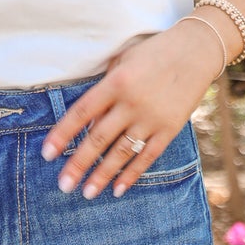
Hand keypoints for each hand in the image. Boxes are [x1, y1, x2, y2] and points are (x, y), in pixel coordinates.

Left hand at [41, 19, 225, 199]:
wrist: (197, 51)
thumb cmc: (154, 53)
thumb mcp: (124, 60)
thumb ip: (104, 88)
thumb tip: (88, 122)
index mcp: (116, 82)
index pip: (82, 113)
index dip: (62, 134)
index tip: (47, 154)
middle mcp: (132, 103)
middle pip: (99, 139)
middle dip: (79, 164)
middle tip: (63, 185)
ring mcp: (151, 118)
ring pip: (121, 153)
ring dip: (102, 175)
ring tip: (87, 193)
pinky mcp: (169, 129)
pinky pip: (147, 157)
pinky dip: (132, 174)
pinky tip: (117, 189)